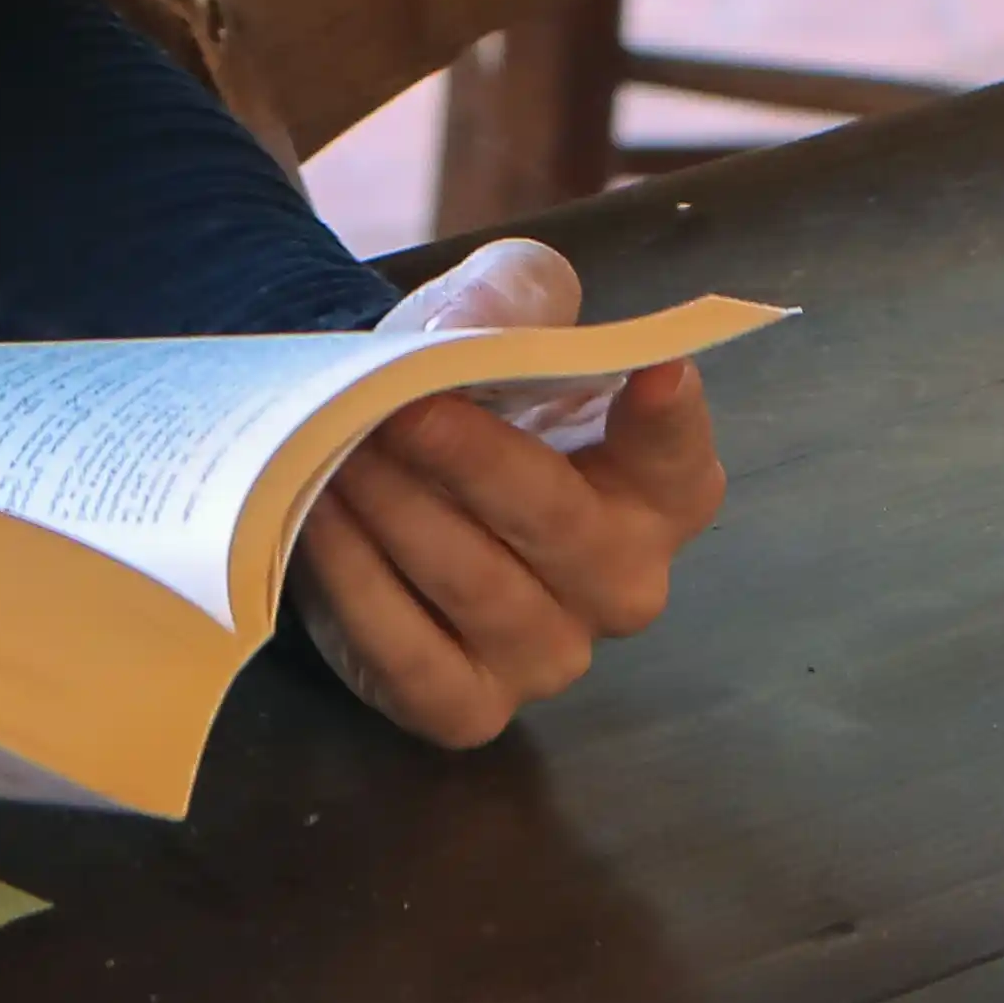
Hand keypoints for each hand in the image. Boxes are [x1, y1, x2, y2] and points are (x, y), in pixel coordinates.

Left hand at [294, 237, 727, 749]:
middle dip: (473, 461)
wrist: (367, 445)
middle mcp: (618, 585)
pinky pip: (415, 659)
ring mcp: (547, 656)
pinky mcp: (465, 704)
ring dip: (404, 513)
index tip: (654, 373)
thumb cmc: (461, 382)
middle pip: (561, 526)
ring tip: (344, 451)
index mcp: (652, 491)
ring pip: (481, 589)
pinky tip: (322, 520)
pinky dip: (361, 587)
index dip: (670, 423)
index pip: (681, 463)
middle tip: (399, 409)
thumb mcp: (493, 306)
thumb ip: (507, 298)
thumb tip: (468, 334)